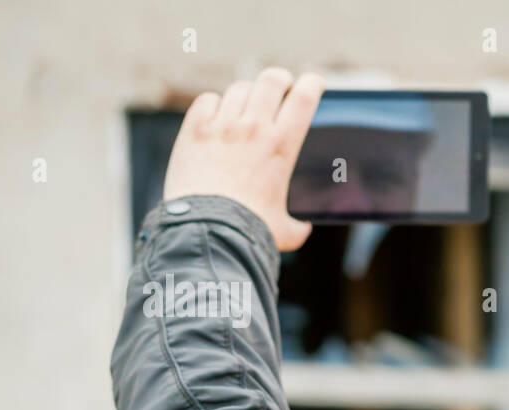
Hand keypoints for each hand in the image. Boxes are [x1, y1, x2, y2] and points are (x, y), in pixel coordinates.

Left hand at [164, 68, 324, 251]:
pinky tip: (217, 116)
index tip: (314, 83)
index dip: (313, 83)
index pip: (304, 98)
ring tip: (248, 105)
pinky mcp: (194, 131)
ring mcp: (222, 126)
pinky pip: (208, 100)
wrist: (209, 230)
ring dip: (248, 94)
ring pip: (240, 89)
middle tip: (282, 85)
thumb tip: (303, 228)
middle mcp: (253, 128)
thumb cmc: (251, 230)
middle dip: (280, 79)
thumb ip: (298, 225)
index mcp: (282, 146)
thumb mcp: (286, 230)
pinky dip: (215, 104)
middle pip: (271, 80)